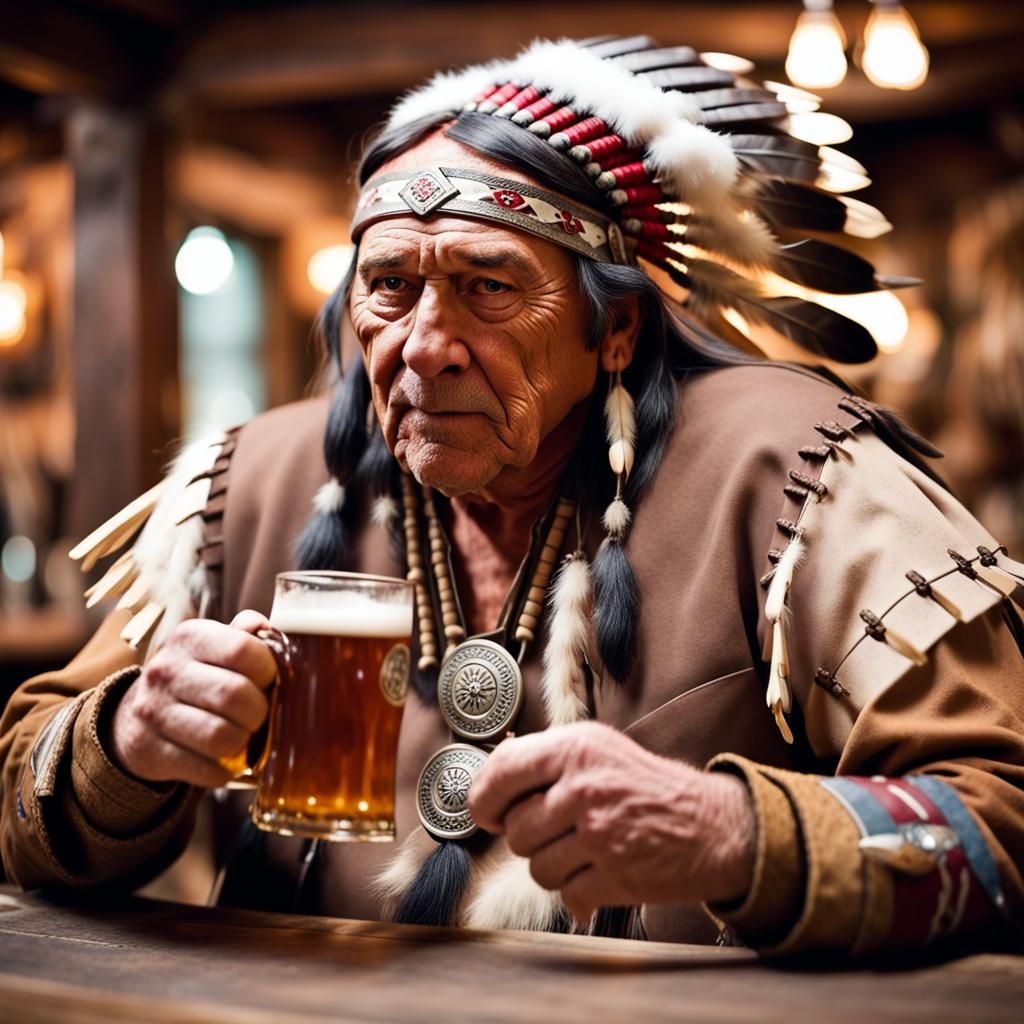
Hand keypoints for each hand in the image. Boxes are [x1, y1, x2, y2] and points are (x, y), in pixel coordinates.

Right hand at [110, 611, 276, 787]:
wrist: (135, 717)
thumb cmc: (194, 678)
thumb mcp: (215, 647)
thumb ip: (245, 636)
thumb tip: (264, 628)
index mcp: (190, 637)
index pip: (242, 649)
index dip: (267, 670)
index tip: (268, 680)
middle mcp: (166, 670)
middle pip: (234, 695)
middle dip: (259, 711)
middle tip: (258, 715)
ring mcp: (153, 711)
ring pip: (221, 736)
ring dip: (243, 742)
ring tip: (241, 734)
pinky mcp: (148, 750)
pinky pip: (206, 769)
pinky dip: (225, 769)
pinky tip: (222, 757)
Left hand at [468, 722, 754, 921]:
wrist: (710, 824)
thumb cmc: (646, 786)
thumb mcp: (598, 748)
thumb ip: (545, 760)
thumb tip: (488, 788)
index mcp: (576, 748)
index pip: (502, 771)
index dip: (485, 799)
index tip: (489, 813)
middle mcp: (585, 787)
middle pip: (516, 830)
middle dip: (531, 838)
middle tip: (560, 831)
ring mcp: (600, 834)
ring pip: (536, 868)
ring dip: (555, 867)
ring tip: (585, 850)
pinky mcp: (616, 876)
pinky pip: (567, 895)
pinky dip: (579, 892)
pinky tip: (602, 871)